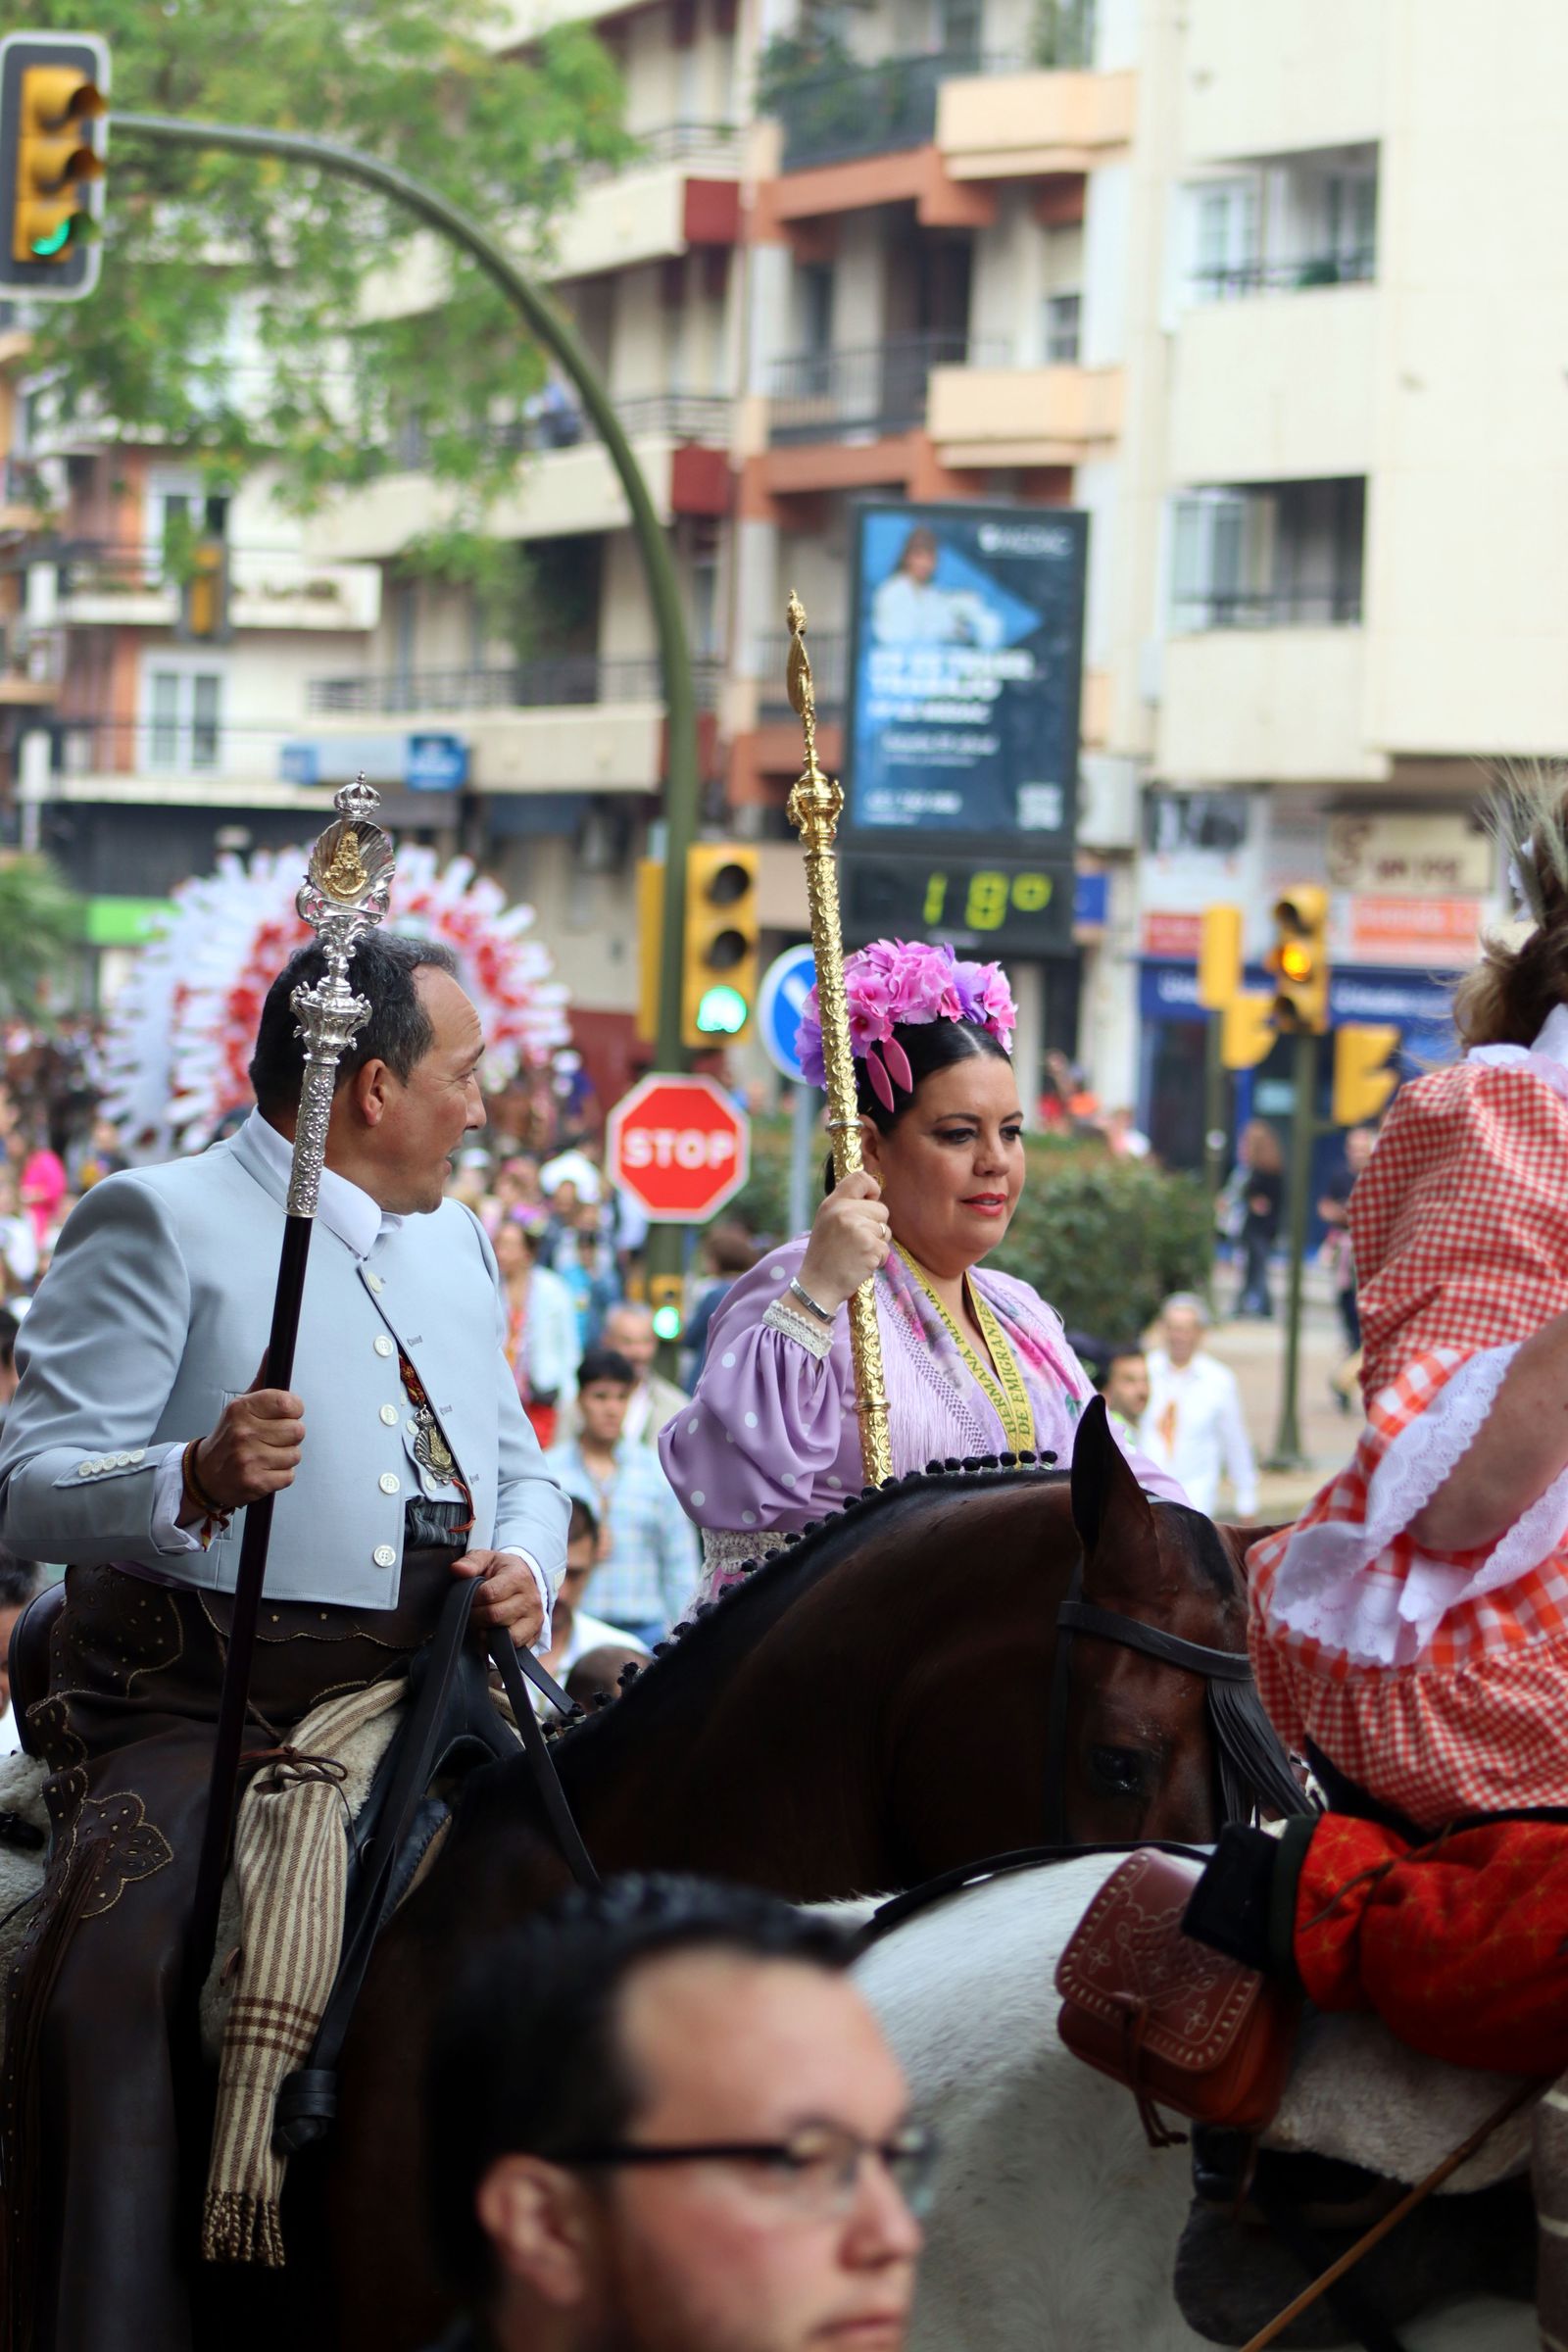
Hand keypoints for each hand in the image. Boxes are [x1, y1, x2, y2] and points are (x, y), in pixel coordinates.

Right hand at [188, 1354, 304, 1514]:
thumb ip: (263, 1378)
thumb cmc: (229, 1436)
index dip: (293, 1411)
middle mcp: (244, 1432)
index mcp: (242, 1408)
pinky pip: (289, 1476)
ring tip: (265, 1455)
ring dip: (285, 1457)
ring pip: (295, 1454)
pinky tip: (264, 1470)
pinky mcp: (254, 1482)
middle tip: (271, 1439)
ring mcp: (248, 1458)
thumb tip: (274, 1348)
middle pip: (297, 1431)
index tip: (284, 1415)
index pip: (290, 1404)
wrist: (204, 1474)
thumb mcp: (242, 1404)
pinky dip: (280, 1475)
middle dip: (289, 1436)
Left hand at [451, 1549, 544, 1643]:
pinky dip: (499, 1645)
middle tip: (471, 1613)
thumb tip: (457, 1569)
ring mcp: (535, 1618)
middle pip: (494, 1616)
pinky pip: (515, 1646)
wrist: (525, 1578)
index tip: (469, 1598)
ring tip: (481, 1623)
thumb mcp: (487, 1559)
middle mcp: (531, 1598)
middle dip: (476, 1617)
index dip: (472, 1599)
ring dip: (487, 1633)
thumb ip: (471, 1563)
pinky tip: (491, 1634)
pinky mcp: (535, 1633)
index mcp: (518, 1576)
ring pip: (505, 1635)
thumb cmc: (502, 1570)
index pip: (489, 1594)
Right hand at [795, 1169, 890, 1315]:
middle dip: (876, 1226)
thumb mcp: (826, 1222)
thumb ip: (845, 1207)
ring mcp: (857, 1228)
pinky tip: (860, 1264)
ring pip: (885, 1230)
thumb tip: (872, 1196)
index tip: (871, 1201)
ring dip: (877, 1244)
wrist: (816, 1286)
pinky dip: (878, 1259)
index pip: (860, 1177)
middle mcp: (844, 1211)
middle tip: (857, 1241)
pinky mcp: (869, 1246)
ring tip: (856, 1253)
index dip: (872, 1189)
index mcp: (832, 1203)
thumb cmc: (823, 1256)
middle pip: (881, 1208)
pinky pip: (886, 1249)